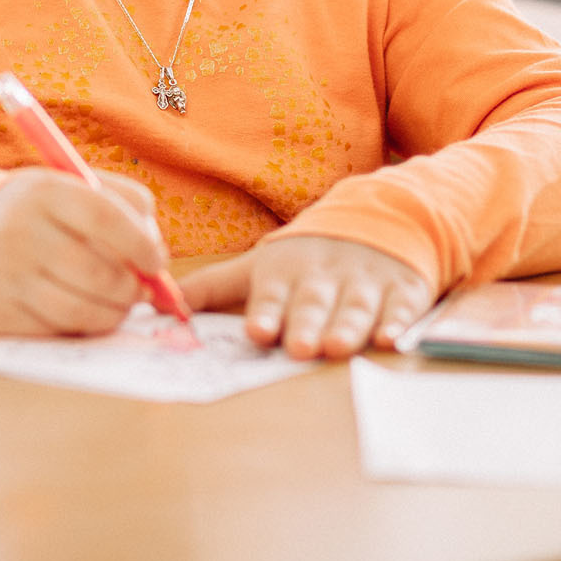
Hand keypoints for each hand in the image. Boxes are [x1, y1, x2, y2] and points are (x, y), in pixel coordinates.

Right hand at [0, 168, 169, 335]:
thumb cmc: (37, 211)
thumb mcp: (69, 186)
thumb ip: (123, 204)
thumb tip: (156, 252)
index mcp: (43, 191)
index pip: (104, 217)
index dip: (140, 243)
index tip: (155, 260)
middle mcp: (20, 232)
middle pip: (98, 272)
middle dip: (132, 287)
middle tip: (141, 288)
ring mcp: (7, 276)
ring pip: (82, 309)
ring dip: (114, 312)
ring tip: (120, 302)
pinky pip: (59, 329)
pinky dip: (84, 325)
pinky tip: (86, 311)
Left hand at [178, 235, 434, 360]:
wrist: (381, 214)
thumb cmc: (307, 254)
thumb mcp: (260, 264)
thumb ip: (212, 287)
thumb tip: (157, 306)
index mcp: (286, 268)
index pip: (272, 292)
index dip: (265, 311)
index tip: (257, 330)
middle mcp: (325, 273)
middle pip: (313, 301)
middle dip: (305, 323)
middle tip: (297, 345)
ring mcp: (367, 280)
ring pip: (356, 305)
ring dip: (347, 326)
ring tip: (337, 346)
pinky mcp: (404, 289)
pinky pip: (401, 308)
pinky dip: (397, 324)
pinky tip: (391, 339)